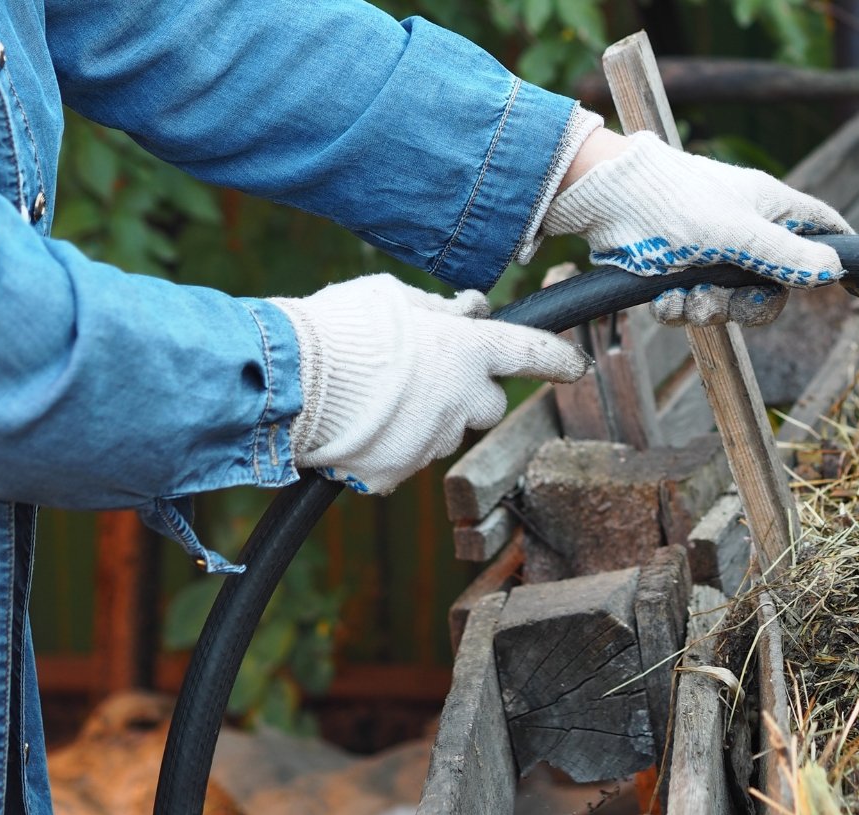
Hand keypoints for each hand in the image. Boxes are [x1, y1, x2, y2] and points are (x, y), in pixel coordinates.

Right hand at [271, 275, 587, 493]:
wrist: (284, 381)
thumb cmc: (338, 327)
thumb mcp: (392, 296)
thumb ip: (439, 310)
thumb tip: (468, 310)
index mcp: (467, 350)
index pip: (530, 353)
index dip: (557, 359)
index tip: (575, 366)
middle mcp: (461, 400)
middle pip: (488, 405)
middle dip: (469, 394)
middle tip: (429, 377)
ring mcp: (431, 441)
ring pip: (443, 432)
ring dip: (425, 418)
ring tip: (376, 396)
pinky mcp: (396, 473)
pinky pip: (404, 460)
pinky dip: (388, 446)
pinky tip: (357, 425)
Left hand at [543, 129, 853, 326]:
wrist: (604, 200)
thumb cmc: (673, 200)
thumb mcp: (736, 232)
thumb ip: (784, 254)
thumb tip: (835, 270)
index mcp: (770, 208)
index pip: (823, 231)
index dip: (843, 259)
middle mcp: (745, 230)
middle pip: (773, 286)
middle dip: (746, 306)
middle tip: (721, 306)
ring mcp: (712, 251)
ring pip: (730, 302)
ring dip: (706, 309)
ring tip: (682, 300)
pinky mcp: (678, 268)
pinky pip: (694, 303)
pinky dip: (679, 308)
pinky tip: (663, 300)